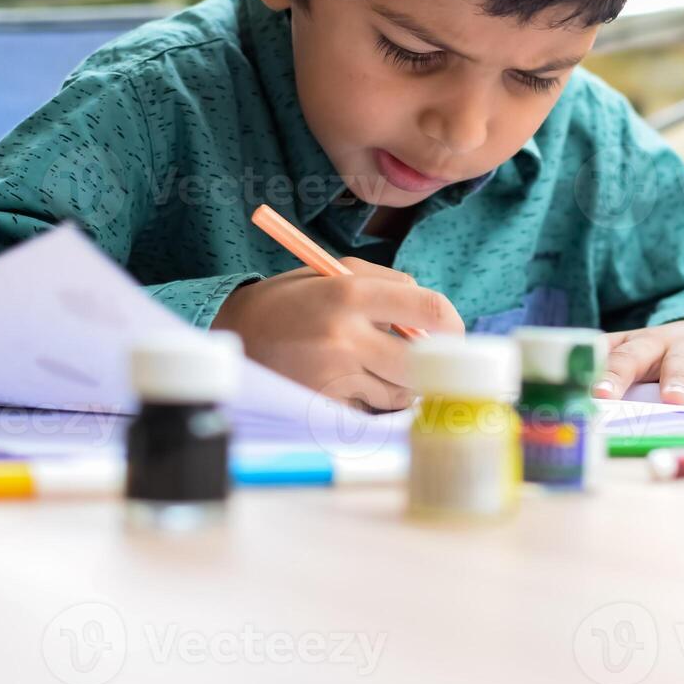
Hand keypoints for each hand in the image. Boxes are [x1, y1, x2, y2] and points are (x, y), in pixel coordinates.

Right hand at [211, 257, 464, 410]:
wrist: (232, 335)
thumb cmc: (289, 300)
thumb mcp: (331, 272)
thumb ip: (387, 283)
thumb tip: (433, 314)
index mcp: (350, 294)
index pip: (431, 310)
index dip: (452, 324)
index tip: (451, 331)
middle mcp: (344, 337)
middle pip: (420, 362)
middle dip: (426, 362)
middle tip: (417, 356)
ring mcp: (334, 376)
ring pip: (399, 392)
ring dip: (396, 383)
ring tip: (368, 365)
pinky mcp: (324, 406)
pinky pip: (371, 410)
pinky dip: (369, 401)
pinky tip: (345, 383)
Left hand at [593, 319, 683, 403]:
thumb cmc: (656, 359)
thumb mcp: (631, 361)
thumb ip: (610, 378)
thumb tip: (579, 407)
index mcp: (642, 346)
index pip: (623, 357)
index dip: (611, 375)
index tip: (600, 396)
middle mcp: (676, 345)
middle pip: (674, 359)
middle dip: (674, 378)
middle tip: (674, 401)